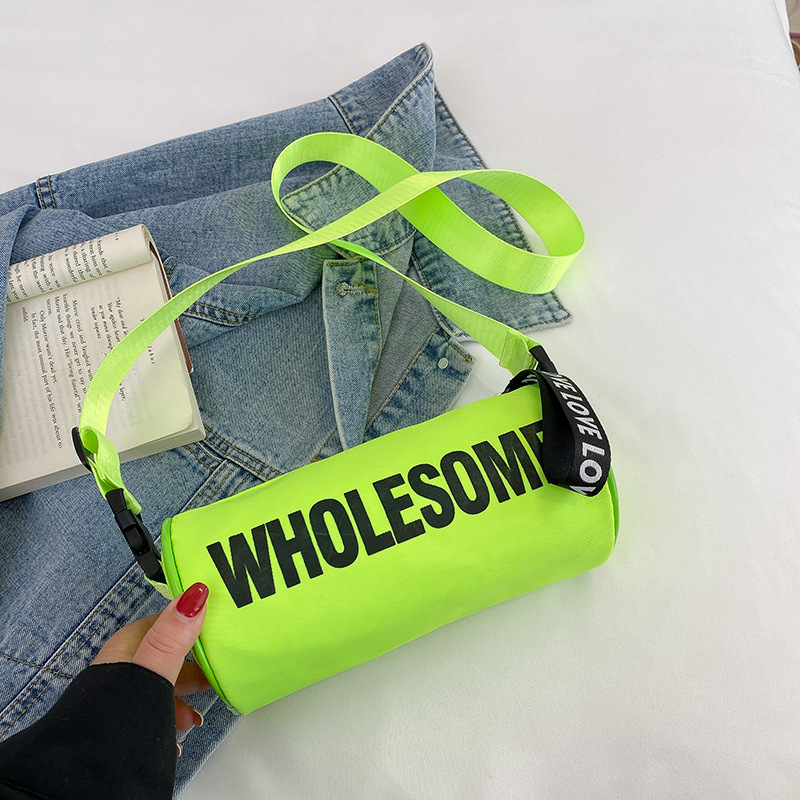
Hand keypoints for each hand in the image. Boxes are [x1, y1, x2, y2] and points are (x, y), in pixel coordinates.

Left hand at [91, 583, 211, 732]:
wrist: (87, 772)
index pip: (165, 621)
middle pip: (165, 656)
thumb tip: (195, 594)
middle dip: (193, 666)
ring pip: (159, 687)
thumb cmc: (118, 715)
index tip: (219, 625)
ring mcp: (118, 696)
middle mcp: (121, 667)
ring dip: (182, 698)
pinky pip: (151, 713)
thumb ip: (172, 637)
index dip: (192, 620)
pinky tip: (176, 739)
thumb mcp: (151, 672)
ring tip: (195, 718)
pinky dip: (167, 720)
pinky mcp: (119, 721)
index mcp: (127, 647)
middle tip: (217, 674)